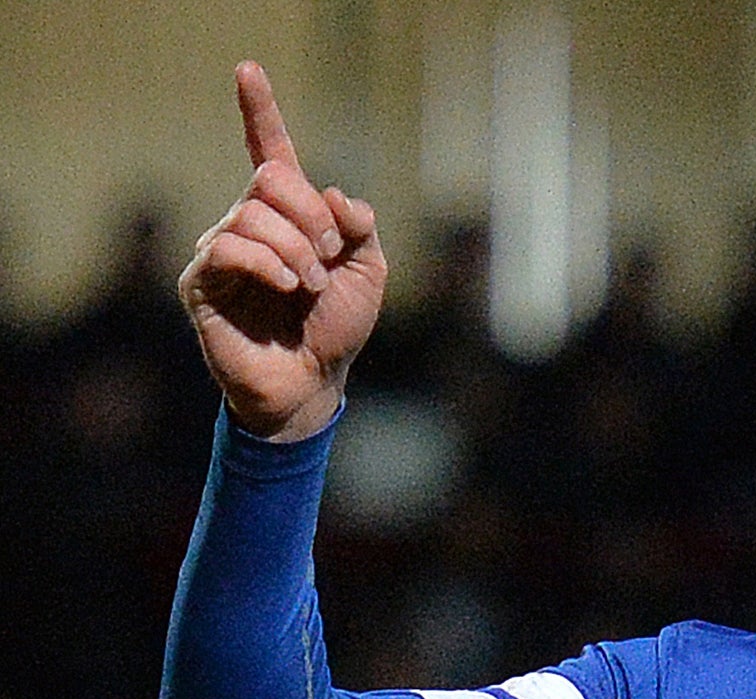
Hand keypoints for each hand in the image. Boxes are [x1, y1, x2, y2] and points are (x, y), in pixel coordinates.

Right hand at [179, 61, 385, 439]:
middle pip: (270, 179)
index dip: (259, 111)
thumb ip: (360, 228)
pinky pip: (228, 247)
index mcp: (288, 215)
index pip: (267, 151)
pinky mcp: (201, 283)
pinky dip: (268, 262)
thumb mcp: (368, 272)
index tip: (248, 70)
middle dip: (310, 213)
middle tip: (330, 253)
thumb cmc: (336, 329)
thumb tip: (335, 193)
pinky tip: (288, 286)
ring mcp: (221, 251)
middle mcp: (249, 224)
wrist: (314, 384)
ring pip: (253, 215)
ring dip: (296, 249)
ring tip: (311, 285)